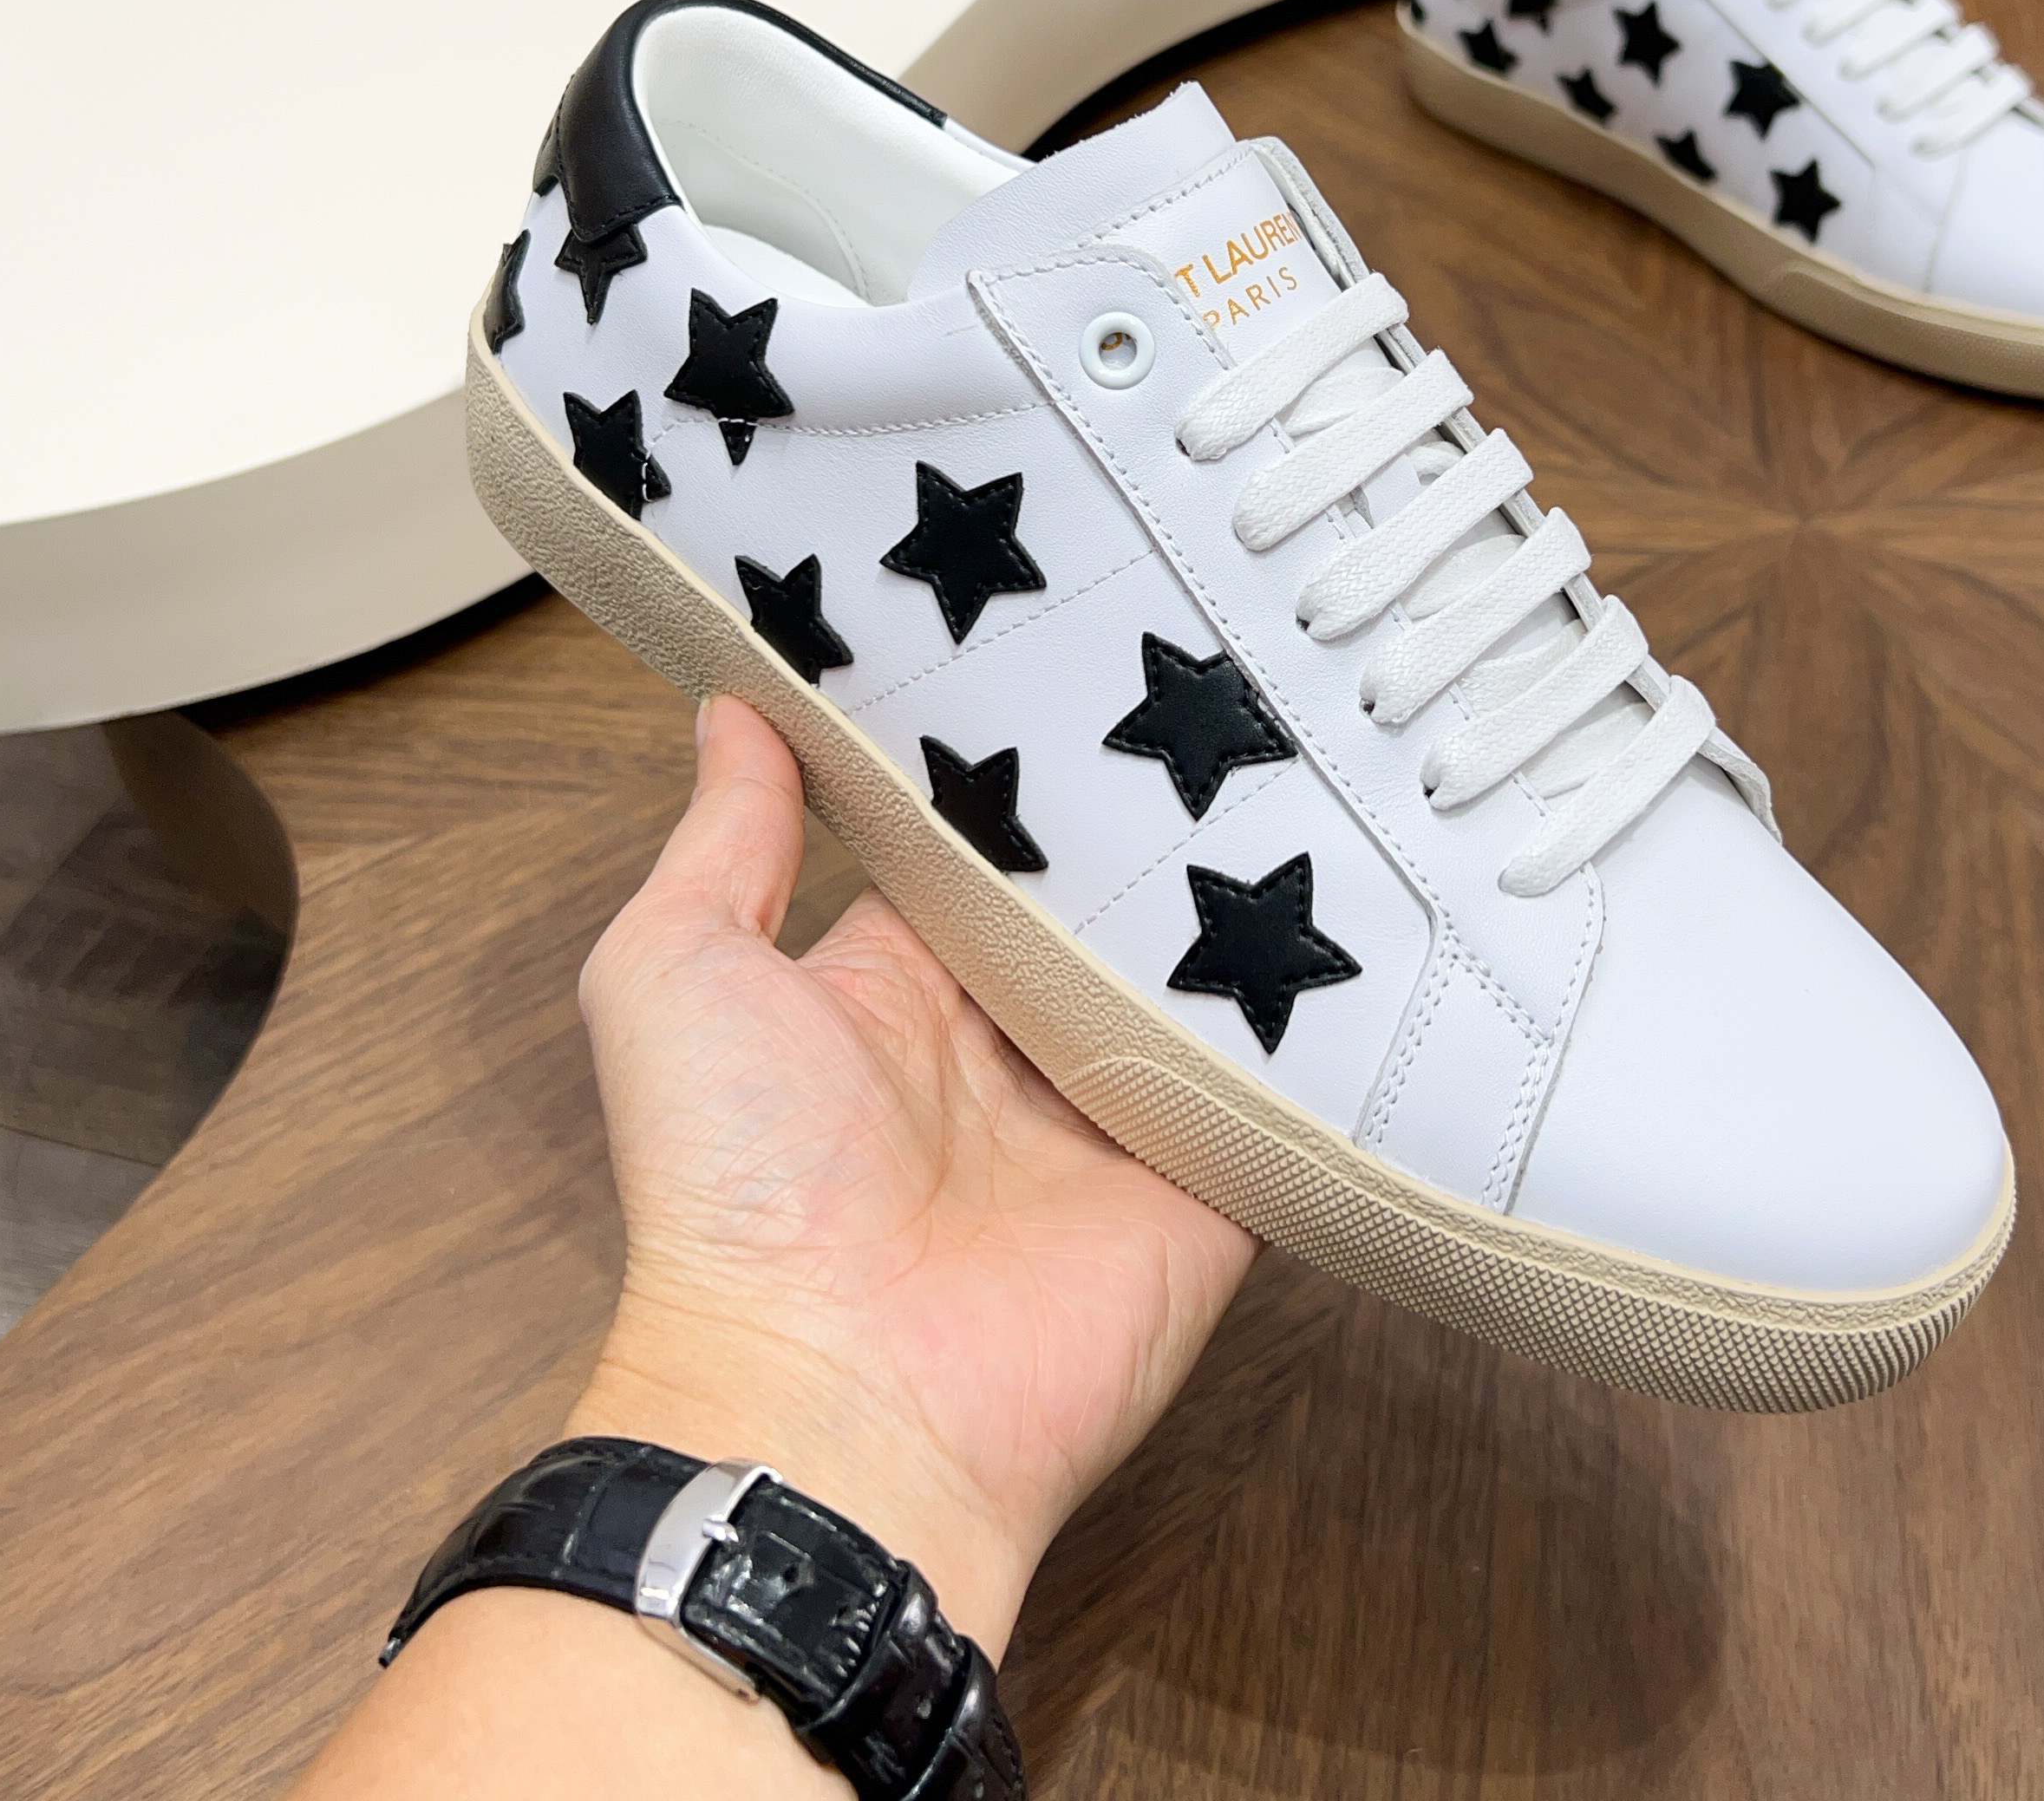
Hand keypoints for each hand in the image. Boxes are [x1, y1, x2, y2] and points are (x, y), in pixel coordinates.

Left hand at [566, 694, 1254, 1655]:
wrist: (840, 1402)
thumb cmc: (733, 1191)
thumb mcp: (677, 974)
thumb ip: (726, 842)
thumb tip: (735, 705)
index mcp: (902, 988)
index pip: (985, 850)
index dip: (1023, 764)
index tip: (1072, 641)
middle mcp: (1015, 1044)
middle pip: (1105, 902)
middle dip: (1151, 815)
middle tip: (1225, 674)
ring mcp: (1121, 1112)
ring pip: (1201, 973)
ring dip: (1242, 894)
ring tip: (1315, 753)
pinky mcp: (1210, 1175)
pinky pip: (1283, 1080)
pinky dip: (1321, 1014)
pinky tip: (1366, 898)